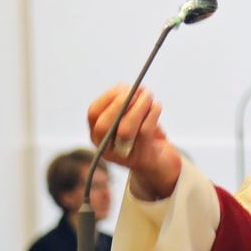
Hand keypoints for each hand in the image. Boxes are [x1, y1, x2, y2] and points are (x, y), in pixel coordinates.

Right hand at [86, 84, 181, 199]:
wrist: (158, 164)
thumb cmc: (143, 136)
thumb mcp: (131, 118)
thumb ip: (129, 103)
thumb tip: (134, 88)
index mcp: (97, 135)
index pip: (93, 114)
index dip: (108, 98)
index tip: (124, 86)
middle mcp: (104, 148)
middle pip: (104, 125)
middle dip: (120, 104)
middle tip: (137, 90)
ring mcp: (121, 157)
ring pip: (125, 130)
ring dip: (139, 107)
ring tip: (149, 96)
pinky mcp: (140, 159)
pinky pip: (144, 133)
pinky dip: (152, 115)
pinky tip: (157, 106)